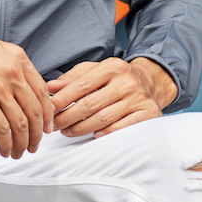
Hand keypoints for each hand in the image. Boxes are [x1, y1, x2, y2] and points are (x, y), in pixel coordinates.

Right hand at [0, 16, 53, 158]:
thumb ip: (11, 67)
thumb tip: (22, 90)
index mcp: (18, 59)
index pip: (42, 92)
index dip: (47, 114)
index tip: (46, 126)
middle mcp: (13, 72)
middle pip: (35, 111)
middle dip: (38, 134)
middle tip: (35, 145)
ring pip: (22, 124)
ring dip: (23, 143)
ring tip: (19, 152)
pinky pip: (3, 129)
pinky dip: (7, 143)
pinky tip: (5, 149)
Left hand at [47, 57, 177, 138]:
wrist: (151, 82)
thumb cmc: (116, 77)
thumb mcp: (96, 70)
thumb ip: (72, 78)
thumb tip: (50, 87)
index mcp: (112, 67)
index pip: (82, 84)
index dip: (63, 98)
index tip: (49, 108)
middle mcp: (126, 81)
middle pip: (91, 103)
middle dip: (68, 116)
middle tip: (54, 125)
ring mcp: (139, 99)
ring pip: (104, 118)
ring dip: (81, 128)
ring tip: (67, 131)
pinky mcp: (148, 114)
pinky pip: (122, 128)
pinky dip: (105, 133)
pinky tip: (92, 135)